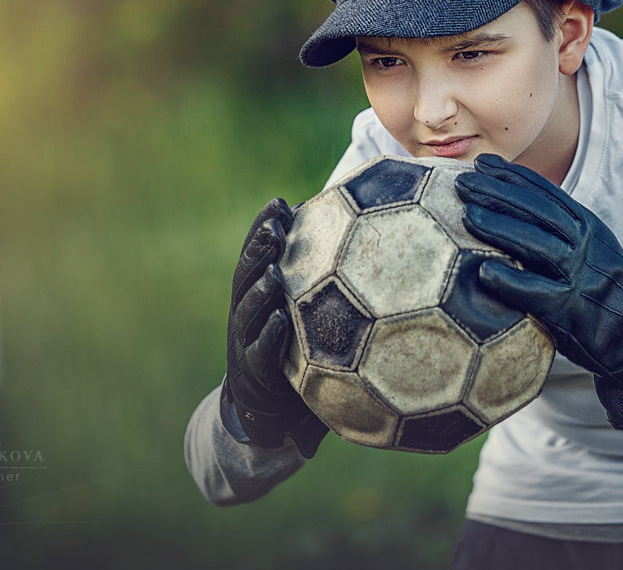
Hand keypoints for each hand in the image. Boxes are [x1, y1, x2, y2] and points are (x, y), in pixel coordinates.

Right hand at [221, 198, 327, 456]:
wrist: (272, 419)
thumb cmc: (302, 362)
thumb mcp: (314, 325)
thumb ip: (332, 292)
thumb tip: (376, 250)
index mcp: (260, 297)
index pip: (258, 256)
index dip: (264, 228)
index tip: (279, 203)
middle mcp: (248, 315)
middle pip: (247, 276)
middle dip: (258, 248)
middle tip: (273, 226)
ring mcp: (245, 344)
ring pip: (247, 312)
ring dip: (259, 290)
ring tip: (274, 270)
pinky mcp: (253, 375)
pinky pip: (259, 354)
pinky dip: (268, 336)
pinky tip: (281, 320)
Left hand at [454, 154, 622, 428]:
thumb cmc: (598, 290)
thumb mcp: (588, 248)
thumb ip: (558, 230)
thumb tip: (512, 207)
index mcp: (587, 226)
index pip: (546, 193)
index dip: (512, 176)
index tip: (483, 163)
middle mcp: (585, 245)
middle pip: (538, 211)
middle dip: (499, 193)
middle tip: (464, 182)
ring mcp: (580, 276)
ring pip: (538, 244)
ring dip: (501, 227)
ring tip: (469, 215)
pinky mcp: (572, 309)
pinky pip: (537, 292)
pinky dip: (510, 281)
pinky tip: (484, 272)